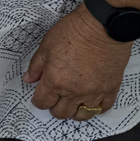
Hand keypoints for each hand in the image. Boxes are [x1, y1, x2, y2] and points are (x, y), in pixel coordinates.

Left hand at [22, 5, 130, 120]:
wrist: (103, 25)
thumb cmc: (74, 31)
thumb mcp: (46, 45)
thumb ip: (36, 66)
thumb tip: (28, 79)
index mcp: (55, 81)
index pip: (42, 102)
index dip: (38, 100)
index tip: (39, 96)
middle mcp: (74, 91)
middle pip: (61, 113)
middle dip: (54, 108)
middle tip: (54, 99)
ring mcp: (94, 92)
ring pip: (82, 115)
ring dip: (74, 112)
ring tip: (72, 103)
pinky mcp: (111, 89)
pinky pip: (103, 108)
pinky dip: (96, 108)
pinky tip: (91, 102)